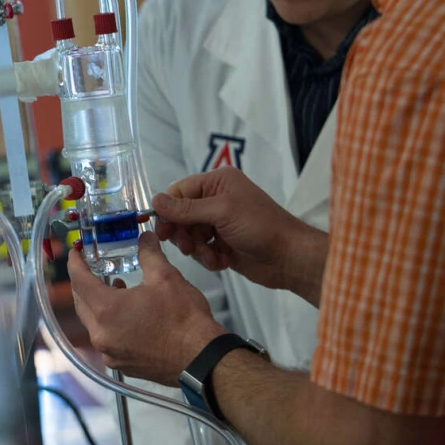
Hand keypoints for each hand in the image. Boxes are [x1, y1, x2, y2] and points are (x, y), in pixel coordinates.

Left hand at [69, 232, 226, 386]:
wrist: (203, 359)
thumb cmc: (185, 320)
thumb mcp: (166, 277)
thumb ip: (149, 254)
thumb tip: (146, 237)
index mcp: (106, 310)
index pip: (79, 280)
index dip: (75, 263)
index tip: (75, 253)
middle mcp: (101, 334)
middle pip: (81, 303)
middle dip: (83, 284)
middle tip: (91, 268)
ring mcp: (110, 353)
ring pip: (92, 323)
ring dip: (97, 304)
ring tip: (114, 287)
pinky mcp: (122, 365)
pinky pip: (106, 340)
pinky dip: (109, 324)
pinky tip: (126, 314)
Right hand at [152, 167, 309, 290]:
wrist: (289, 258)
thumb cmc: (260, 226)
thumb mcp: (221, 212)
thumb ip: (186, 208)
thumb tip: (155, 200)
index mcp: (217, 183)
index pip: (179, 191)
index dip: (168, 210)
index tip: (162, 230)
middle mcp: (215, 200)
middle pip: (180, 215)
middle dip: (183, 233)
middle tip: (186, 246)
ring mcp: (218, 223)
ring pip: (189, 235)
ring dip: (197, 248)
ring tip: (211, 256)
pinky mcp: (221, 244)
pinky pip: (200, 249)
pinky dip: (208, 258)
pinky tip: (222, 262)